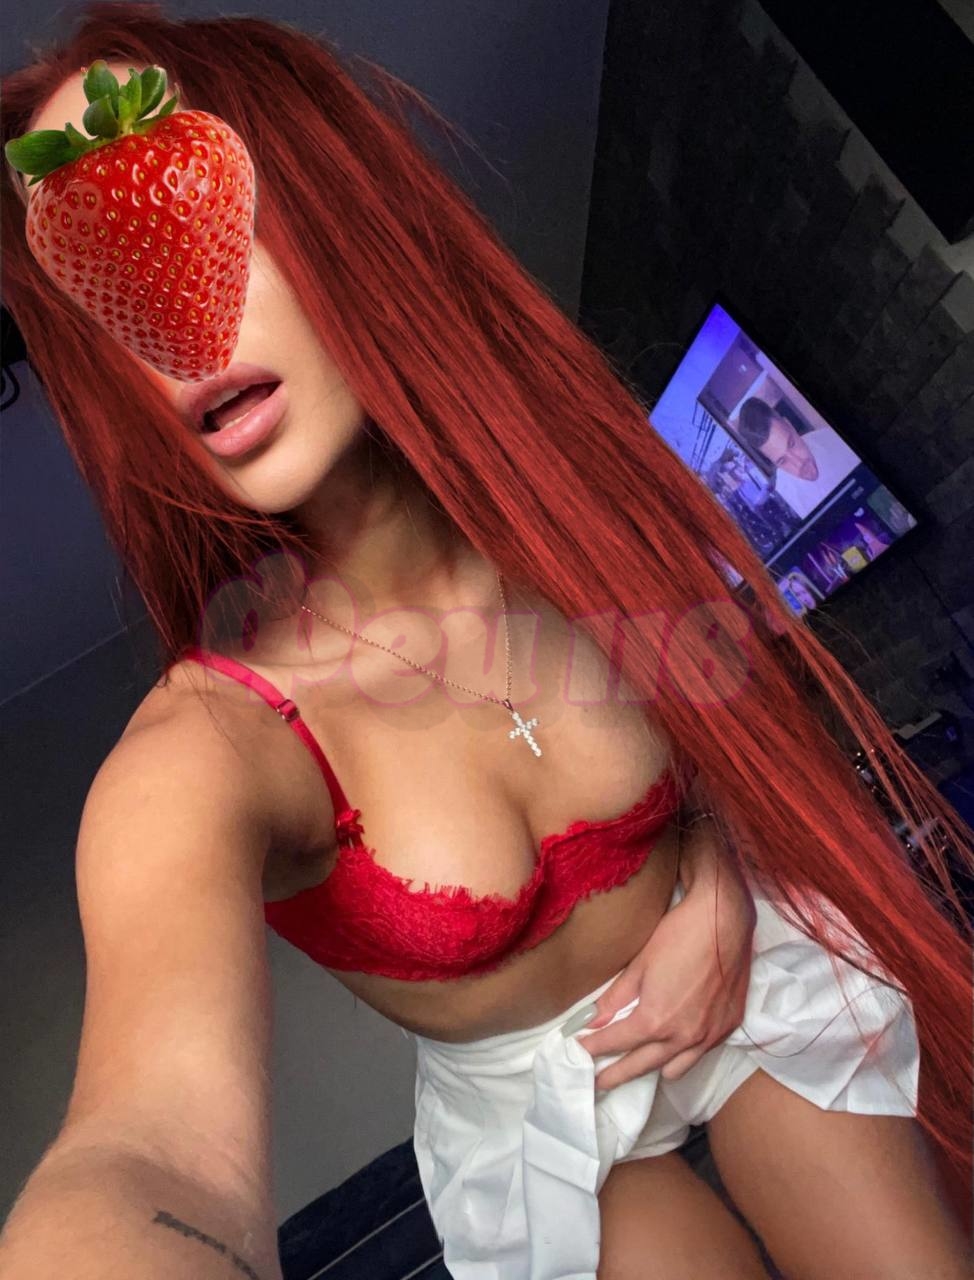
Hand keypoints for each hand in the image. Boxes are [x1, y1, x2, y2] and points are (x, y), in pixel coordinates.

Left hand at [575, 822, 755, 1090]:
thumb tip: (594, 1021)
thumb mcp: (639, 965)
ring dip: (653, 1067)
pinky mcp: (729, 1027)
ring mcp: (709, 1036)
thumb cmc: (678, 936)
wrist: (724, 919)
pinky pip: (701, 1053)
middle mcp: (683, 1037)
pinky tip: (675, 1038)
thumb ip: (615, 998)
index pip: (615, 1043)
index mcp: (656, 1021)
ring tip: (639, 1059)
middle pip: (641, 1067)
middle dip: (616, 1075)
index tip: (578, 1053)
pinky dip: (684, 1051)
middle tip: (598, 1083)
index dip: (593, 1049)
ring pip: (675, 1070)